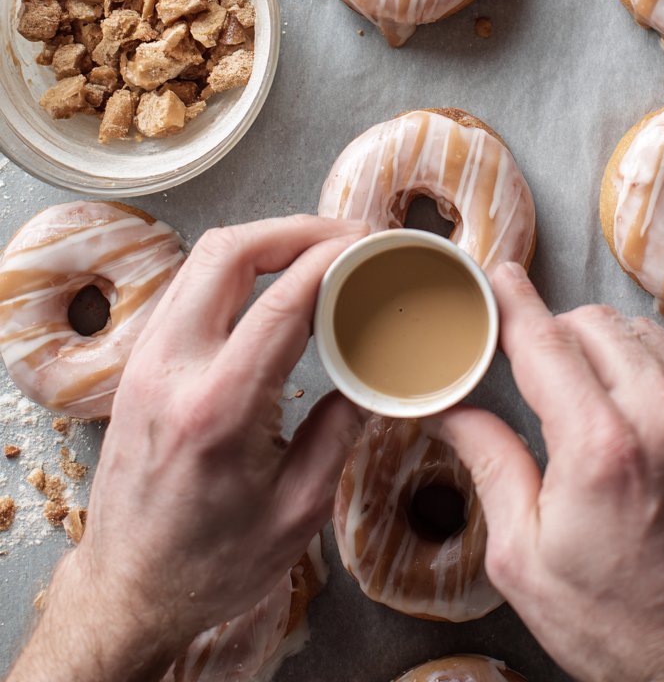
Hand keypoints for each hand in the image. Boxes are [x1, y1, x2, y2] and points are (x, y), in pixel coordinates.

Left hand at [8, 214, 367, 681]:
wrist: (128, 591)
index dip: (331, 259)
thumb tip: (378, 374)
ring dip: (264, 241)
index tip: (371, 245)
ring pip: (202, 261)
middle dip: (295, 229)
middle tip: (347, 236)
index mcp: (215, 410)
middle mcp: (170, 370)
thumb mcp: (297, 511)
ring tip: (318, 250)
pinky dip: (236, 268)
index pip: (280, 301)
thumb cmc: (211, 565)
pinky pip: (188, 287)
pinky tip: (273, 281)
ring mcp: (145, 361)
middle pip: (229, 252)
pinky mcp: (139, 364)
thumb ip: (340, 432)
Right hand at [425, 264, 663, 681]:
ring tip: (561, 367)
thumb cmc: (610, 623)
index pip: (545, 340)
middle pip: (589, 322)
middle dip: (545, 324)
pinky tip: (613, 379)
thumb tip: (448, 408)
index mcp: (598, 448)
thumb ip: (488, 463)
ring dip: (591, 334)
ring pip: (634, 329)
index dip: (511, 302)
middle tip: (513, 345)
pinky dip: (636, 350)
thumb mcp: (520, 556)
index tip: (491, 278)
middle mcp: (656, 419)